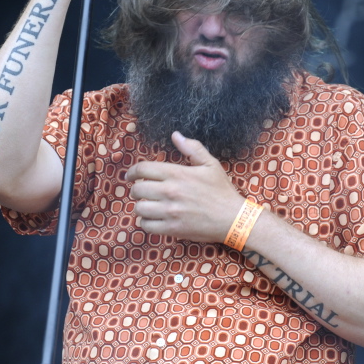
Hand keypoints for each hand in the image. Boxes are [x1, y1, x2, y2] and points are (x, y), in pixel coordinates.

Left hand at [127, 132, 245, 242]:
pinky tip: (153, 219)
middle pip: (137, 189)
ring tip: (148, 205)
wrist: (233, 218)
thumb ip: (192, 148)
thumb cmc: (221, 190)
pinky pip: (146, 226)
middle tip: (142, 192)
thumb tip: (175, 135)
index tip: (131, 176)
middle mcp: (170, 191)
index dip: (132, 172)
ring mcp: (170, 211)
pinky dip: (146, 222)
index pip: (143, 169)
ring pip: (139, 208)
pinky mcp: (172, 229)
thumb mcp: (210, 164)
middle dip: (136, 190)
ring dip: (141, 206)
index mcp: (177, 174)